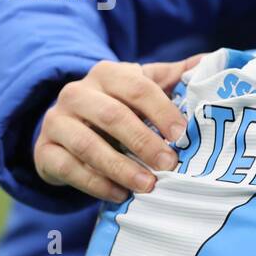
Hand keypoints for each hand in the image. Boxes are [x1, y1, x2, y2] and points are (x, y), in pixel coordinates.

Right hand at [33, 56, 203, 201]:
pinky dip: (96, 184)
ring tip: (148, 185)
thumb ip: (175, 76)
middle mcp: (77, 93)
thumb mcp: (142, 87)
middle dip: (144, 142)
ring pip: (87, 145)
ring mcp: (57, 122)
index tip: (182, 134)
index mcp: (107, 74)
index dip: (162, 110)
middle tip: (170, 164)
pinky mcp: (44, 150)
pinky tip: (120, 194)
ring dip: (121, 167)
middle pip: (112, 116)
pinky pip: (69, 168)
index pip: (137, 87)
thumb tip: (211, 61)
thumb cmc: (118, 106)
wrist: (68, 127)